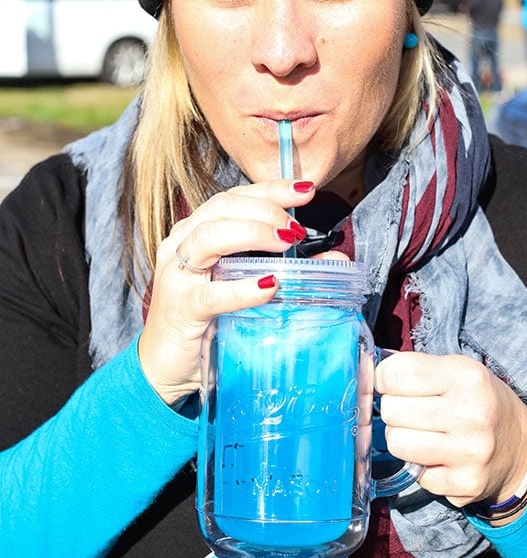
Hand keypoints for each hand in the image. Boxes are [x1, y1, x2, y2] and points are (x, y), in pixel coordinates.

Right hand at [138, 179, 314, 405]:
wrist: (164, 368)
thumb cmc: (204, 322)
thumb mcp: (241, 287)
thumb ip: (280, 268)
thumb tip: (332, 259)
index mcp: (193, 234)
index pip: (232, 198)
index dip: (269, 189)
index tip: (304, 189)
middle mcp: (180, 246)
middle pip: (221, 208)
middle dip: (264, 209)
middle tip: (296, 227)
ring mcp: (176, 277)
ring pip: (209, 237)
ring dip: (252, 233)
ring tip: (286, 242)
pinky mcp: (181, 310)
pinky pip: (211, 294)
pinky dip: (242, 288)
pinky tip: (269, 285)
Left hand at [375, 352, 526, 512]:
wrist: (521, 446)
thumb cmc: (478, 401)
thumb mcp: (456, 370)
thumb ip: (414, 367)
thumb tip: (366, 370)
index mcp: (466, 376)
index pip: (395, 374)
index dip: (383, 379)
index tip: (391, 384)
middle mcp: (471, 413)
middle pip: (392, 410)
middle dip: (394, 410)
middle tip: (411, 411)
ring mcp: (470, 452)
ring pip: (397, 443)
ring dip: (401, 438)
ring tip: (421, 433)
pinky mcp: (465, 484)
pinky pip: (415, 474)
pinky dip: (420, 466)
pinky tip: (438, 456)